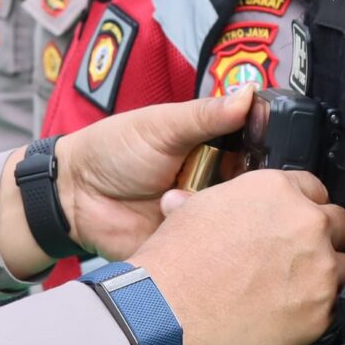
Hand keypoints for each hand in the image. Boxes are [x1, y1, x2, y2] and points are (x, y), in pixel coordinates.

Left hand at [0, 90, 257, 273]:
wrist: (74, 195)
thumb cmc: (113, 150)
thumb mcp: (161, 126)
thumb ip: (206, 114)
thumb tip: (248, 94)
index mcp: (216, 149)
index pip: (258, 153)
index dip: (269, 156)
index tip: (271, 156)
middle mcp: (217, 184)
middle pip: (256, 191)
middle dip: (252, 191)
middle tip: (233, 184)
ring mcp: (205, 218)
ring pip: (238, 222)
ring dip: (229, 217)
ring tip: (206, 207)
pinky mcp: (191, 247)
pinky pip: (212, 251)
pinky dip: (210, 245)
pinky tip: (204, 235)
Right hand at [134, 169, 344, 344]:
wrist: (167, 317)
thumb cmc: (173, 266)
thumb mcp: (192, 212)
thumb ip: (221, 202)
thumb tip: (201, 201)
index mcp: (276, 191)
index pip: (315, 188)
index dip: (303, 208)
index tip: (293, 225)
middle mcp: (306, 222)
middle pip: (340, 224)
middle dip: (324, 240)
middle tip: (297, 259)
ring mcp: (320, 268)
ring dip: (326, 277)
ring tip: (294, 292)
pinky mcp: (322, 311)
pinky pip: (337, 308)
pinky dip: (318, 312)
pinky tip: (290, 316)